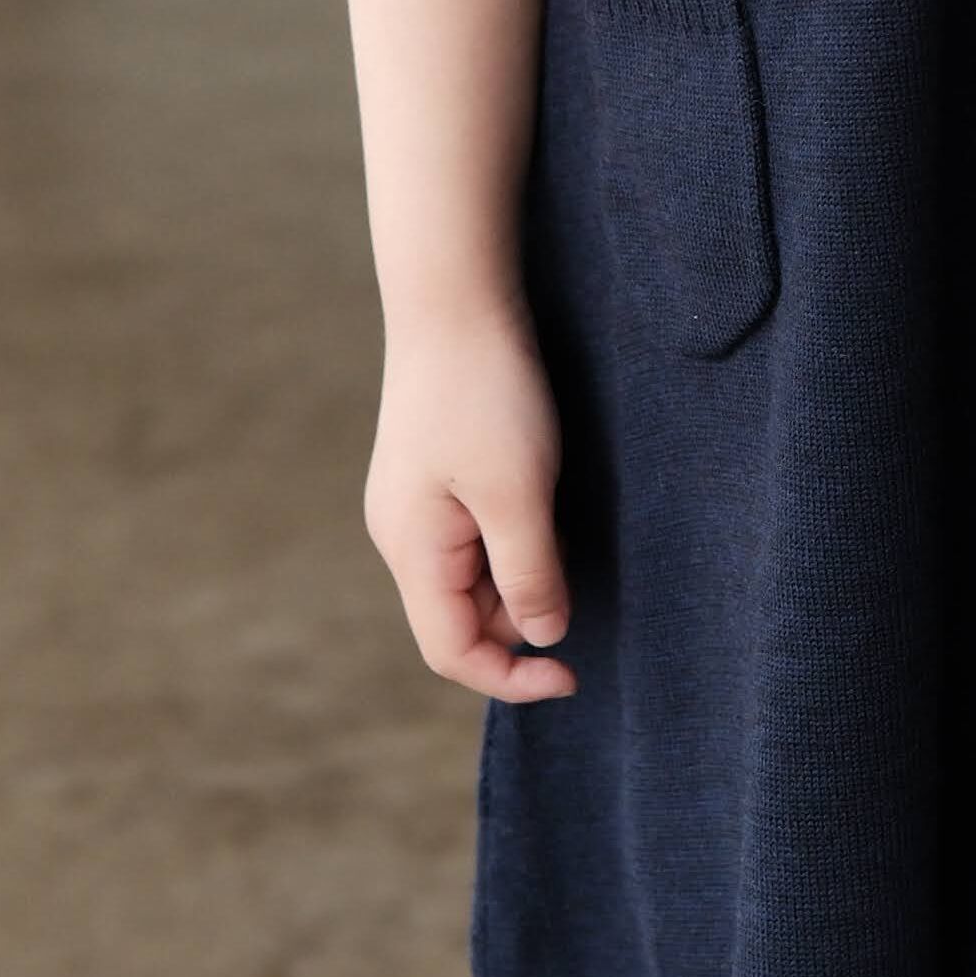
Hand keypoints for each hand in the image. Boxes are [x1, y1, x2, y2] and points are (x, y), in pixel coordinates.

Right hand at [361, 308, 575, 702]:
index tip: (574, 673)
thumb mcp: (518, 494)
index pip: (451, 651)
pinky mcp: (434, 478)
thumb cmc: (484, 394)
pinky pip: (475, 537)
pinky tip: (538, 490)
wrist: (454, 300)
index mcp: (411, 549)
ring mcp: (415, 506)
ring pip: (474, 577)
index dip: (511, 677)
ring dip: (522, 568)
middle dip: (523, 612)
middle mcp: (401, 536)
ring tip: (553, 508)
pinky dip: (514, 535)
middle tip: (570, 556)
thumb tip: (544, 637)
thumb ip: (530, 574)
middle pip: (463, 618)